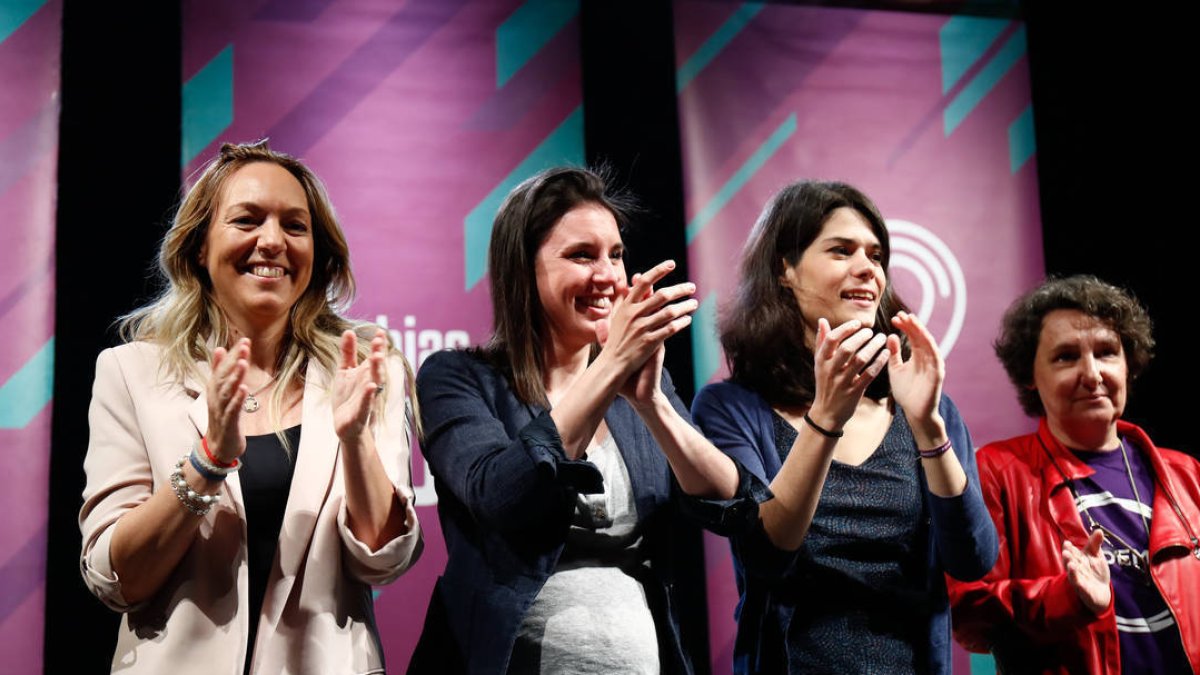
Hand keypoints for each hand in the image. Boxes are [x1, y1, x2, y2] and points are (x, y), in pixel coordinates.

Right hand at [206, 338, 249, 461]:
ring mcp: (221, 410)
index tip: (244, 340)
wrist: (218, 447)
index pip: (223, 368)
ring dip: (235, 376)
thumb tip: (219, 348)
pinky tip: (245, 389)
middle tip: (244, 345)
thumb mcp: (220, 392)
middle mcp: (216, 397)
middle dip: (234, 360)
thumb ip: (220, 371)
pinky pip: (232, 410)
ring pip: (227, 391)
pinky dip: (238, 399)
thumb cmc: (221, 417)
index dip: (233, 354)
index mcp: (215, 388)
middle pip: (224, 376)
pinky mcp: (228, 423)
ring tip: (243, 363)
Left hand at [333, 328, 387, 444]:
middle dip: (379, 354)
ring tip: (376, 356)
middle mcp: (370, 384)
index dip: (378, 345)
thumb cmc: (347, 398)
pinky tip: (371, 386)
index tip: (380, 331)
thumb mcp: (345, 372)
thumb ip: (348, 352)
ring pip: (375, 382)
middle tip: (379, 341)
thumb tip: (349, 330)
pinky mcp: (361, 413)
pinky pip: (367, 403)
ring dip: (377, 370)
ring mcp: (367, 398)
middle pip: (377, 368)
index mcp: (367, 373)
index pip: (375, 356)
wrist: (345, 425)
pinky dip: (369, 396)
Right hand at [595, 260, 696, 397]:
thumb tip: (631, 282)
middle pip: (661, 295)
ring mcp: (642, 328)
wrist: (612, 365)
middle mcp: (634, 315)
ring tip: (694, 303)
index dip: (658, 271)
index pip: (644, 282)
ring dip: (684, 306)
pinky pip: (670, 328)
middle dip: (679, 289)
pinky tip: (688, 319)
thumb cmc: (615, 341)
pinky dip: (681, 322)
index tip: (671, 264)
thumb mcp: (616, 317)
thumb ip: (624, 299)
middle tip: (691, 286)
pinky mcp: (650, 342)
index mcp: (626, 306)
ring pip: (669, 312)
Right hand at [807, 318, 888, 431]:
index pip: (831, 339)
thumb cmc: (825, 383)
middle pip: (847, 349)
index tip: (857, 323)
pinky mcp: (854, 391)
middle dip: (861, 337)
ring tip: (882, 338)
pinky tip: (886, 353)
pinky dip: (879, 362)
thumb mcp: (820, 363)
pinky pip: (869, 374)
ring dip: (873, 347)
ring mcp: (843, 382)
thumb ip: (821, 341)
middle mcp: (831, 370)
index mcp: (821, 361)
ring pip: (860, 360)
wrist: (826, 413)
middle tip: (871, 331)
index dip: (845, 329)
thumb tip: (822, 320)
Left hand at [886, 311, 945, 442]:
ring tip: (912, 322)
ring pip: (929, 344)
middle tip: (902, 314)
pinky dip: (931, 348)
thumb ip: (893, 354)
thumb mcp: (895, 369)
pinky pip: (936, 359)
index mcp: (917, 355)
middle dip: (913, 325)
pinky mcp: (938, 375)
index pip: (912, 336)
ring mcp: (934, 365)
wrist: (914, 412)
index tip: (895, 318)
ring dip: (922, 332)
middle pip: (921, 337)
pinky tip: (924, 339)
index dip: (905, 326)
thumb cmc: (906, 391)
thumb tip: (890, 335)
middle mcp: (927, 357)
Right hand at [1064, 530, 1111, 613]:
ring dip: (1071, 570)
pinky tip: (1078, 581)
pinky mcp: (1083, 590)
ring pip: (1072, 574)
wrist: (1101, 591)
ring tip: (1071, 564)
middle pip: (1070, 562)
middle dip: (1067, 557)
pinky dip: (1078, 583)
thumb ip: (1095, 544)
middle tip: (1066, 552)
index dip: (1068, 548)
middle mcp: (1076, 568)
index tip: (1067, 543)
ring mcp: (1079, 579)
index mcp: (1078, 559)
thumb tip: (1098, 530)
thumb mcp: (1096, 556)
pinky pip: (1080, 587)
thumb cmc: (1096, 572)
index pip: (1072, 552)